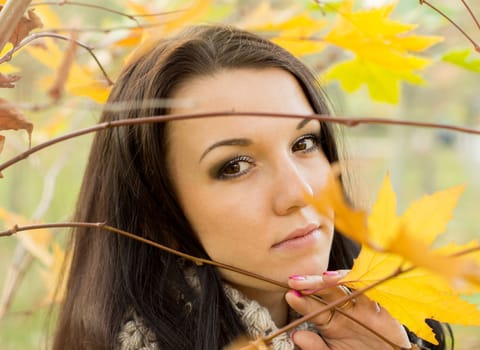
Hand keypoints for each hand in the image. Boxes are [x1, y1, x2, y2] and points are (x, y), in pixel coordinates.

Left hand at [285, 270, 410, 349]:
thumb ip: (316, 347)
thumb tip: (296, 336)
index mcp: (330, 320)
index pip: (313, 307)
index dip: (302, 301)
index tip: (290, 296)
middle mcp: (343, 308)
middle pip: (326, 290)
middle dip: (311, 284)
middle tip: (295, 281)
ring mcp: (361, 304)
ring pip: (347, 285)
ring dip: (335, 280)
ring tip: (323, 278)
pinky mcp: (380, 305)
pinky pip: (371, 289)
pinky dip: (361, 282)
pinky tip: (350, 281)